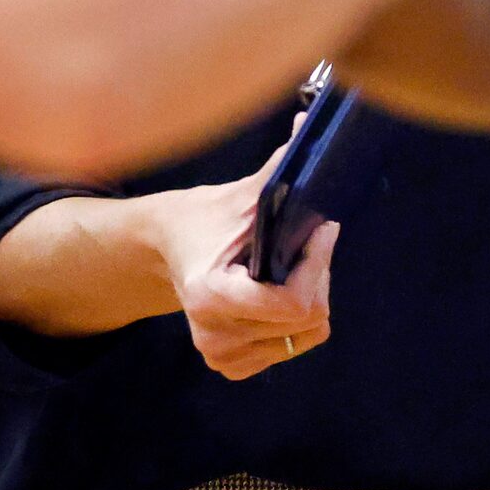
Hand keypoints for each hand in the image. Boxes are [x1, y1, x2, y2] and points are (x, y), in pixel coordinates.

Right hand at [141, 145, 336, 380]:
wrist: (166, 249)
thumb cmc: (203, 218)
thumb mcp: (238, 195)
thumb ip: (278, 167)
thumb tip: (309, 123)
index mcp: (210, 295)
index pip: (291, 304)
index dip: (317, 265)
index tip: (323, 229)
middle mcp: (213, 334)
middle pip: (306, 316)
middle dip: (316, 275)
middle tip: (307, 243)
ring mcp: (221, 355)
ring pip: (306, 333)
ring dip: (309, 296)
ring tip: (289, 265)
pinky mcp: (231, 366)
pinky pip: (293, 346)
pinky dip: (294, 318)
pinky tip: (274, 292)